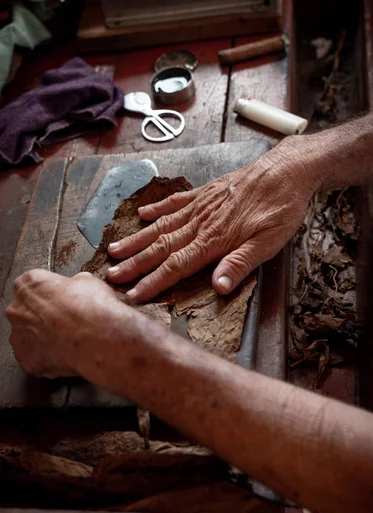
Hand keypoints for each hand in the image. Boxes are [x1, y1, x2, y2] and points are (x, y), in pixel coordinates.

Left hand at [6, 269, 116, 377]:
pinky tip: (66, 353)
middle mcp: (17, 310)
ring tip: (70, 339)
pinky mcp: (26, 360)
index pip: (35, 286)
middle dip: (45, 316)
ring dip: (45, 337)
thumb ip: (73, 284)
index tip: (65, 299)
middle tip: (68, 320)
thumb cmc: (92, 309)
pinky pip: (35, 358)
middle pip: (27, 312)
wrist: (99, 339)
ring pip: (29, 336)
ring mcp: (19, 337)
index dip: (53, 293)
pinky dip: (48, 357)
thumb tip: (77, 288)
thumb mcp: (88, 282)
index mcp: (29, 285)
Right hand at [106, 138, 314, 302]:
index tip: (133, 295)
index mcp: (215, 240)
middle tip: (110, 275)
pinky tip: (142, 214)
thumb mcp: (270, 242)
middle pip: (161, 246)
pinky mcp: (205, 192)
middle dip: (134, 264)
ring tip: (115, 249)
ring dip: (137, 240)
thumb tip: (218, 287)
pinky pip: (175, 201)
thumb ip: (241, 263)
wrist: (288, 169)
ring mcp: (200, 205)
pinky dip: (157, 208)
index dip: (153, 282)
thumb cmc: (282, 209)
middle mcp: (201, 222)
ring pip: (161, 225)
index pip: (177, 266)